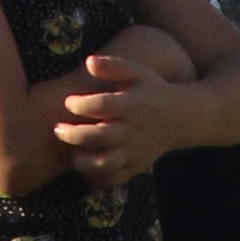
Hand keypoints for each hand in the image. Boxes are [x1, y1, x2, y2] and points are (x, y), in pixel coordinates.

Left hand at [50, 51, 171, 188]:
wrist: (181, 118)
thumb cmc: (152, 90)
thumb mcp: (138, 72)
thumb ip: (113, 65)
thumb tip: (88, 62)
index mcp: (131, 104)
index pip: (102, 106)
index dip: (81, 105)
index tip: (69, 102)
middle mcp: (132, 130)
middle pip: (98, 136)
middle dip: (73, 134)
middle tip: (57, 129)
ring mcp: (135, 151)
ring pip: (105, 163)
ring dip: (84, 162)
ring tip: (73, 154)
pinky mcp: (136, 166)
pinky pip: (115, 179)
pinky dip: (98, 179)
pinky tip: (88, 168)